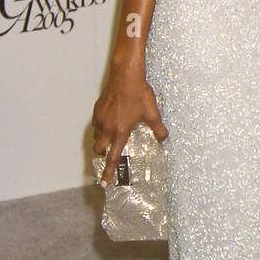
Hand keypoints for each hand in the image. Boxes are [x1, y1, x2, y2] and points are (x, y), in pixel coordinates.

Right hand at [92, 66, 167, 184]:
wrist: (126, 76)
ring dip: (102, 140)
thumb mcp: (153, 113)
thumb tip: (163, 138)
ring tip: (114, 134)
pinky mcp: (97, 109)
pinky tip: (112, 120)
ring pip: (96, 136)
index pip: (113, 158)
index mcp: (120, 132)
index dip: (108, 172)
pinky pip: (96, 123)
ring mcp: (100, 118)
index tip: (104, 182)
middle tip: (111, 152)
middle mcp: (107, 128)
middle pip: (98, 150)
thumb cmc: (138, 93)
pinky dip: (101, 126)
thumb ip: (158, 129)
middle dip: (103, 154)